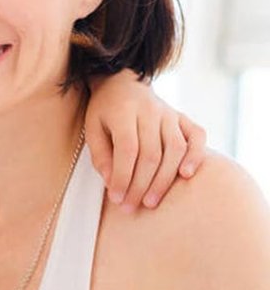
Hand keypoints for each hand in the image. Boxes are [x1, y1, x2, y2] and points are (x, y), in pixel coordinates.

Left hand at [85, 71, 205, 210]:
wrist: (122, 82)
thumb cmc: (104, 110)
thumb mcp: (92, 128)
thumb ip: (100, 155)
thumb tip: (112, 183)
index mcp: (123, 112)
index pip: (127, 149)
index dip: (122, 176)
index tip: (116, 198)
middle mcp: (149, 111)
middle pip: (151, 154)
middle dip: (141, 185)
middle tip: (131, 207)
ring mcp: (169, 113)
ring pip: (174, 149)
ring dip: (164, 179)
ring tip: (151, 201)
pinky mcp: (182, 117)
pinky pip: (197, 135)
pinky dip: (195, 155)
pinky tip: (187, 175)